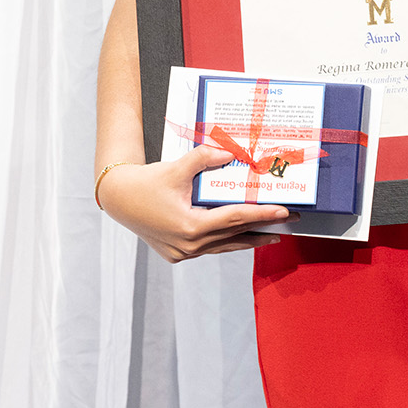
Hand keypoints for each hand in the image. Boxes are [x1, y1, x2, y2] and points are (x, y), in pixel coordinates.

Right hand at [96, 144, 291, 262]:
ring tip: (272, 236)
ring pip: (223, 247)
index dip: (262, 215)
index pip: (235, 219)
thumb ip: (206, 158)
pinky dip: (226, 242)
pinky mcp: (176, 254)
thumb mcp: (177, 167)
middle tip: (289, 220)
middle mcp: (188, 245)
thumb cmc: (146, 183)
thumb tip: (232, 153)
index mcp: (190, 226)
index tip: (284, 213)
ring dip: (248, 240)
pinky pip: (209, 248)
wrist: (118, 198)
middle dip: (263, 227)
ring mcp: (182, 253)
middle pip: (234, 236)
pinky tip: (240, 237)